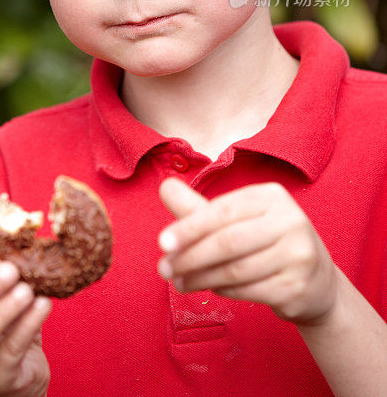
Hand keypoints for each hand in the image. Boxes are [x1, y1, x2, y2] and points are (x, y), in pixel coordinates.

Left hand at [157, 178, 340, 326]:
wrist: (316, 282)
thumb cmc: (265, 242)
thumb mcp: (237, 219)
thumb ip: (200, 207)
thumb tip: (164, 186)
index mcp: (272, 196)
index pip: (223, 210)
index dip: (190, 227)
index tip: (162, 242)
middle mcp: (290, 221)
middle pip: (227, 242)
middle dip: (190, 257)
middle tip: (164, 269)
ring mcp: (298, 255)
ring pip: (235, 270)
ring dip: (200, 277)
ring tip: (179, 281)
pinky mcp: (297, 287)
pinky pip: (247, 291)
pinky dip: (222, 290)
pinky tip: (209, 287)